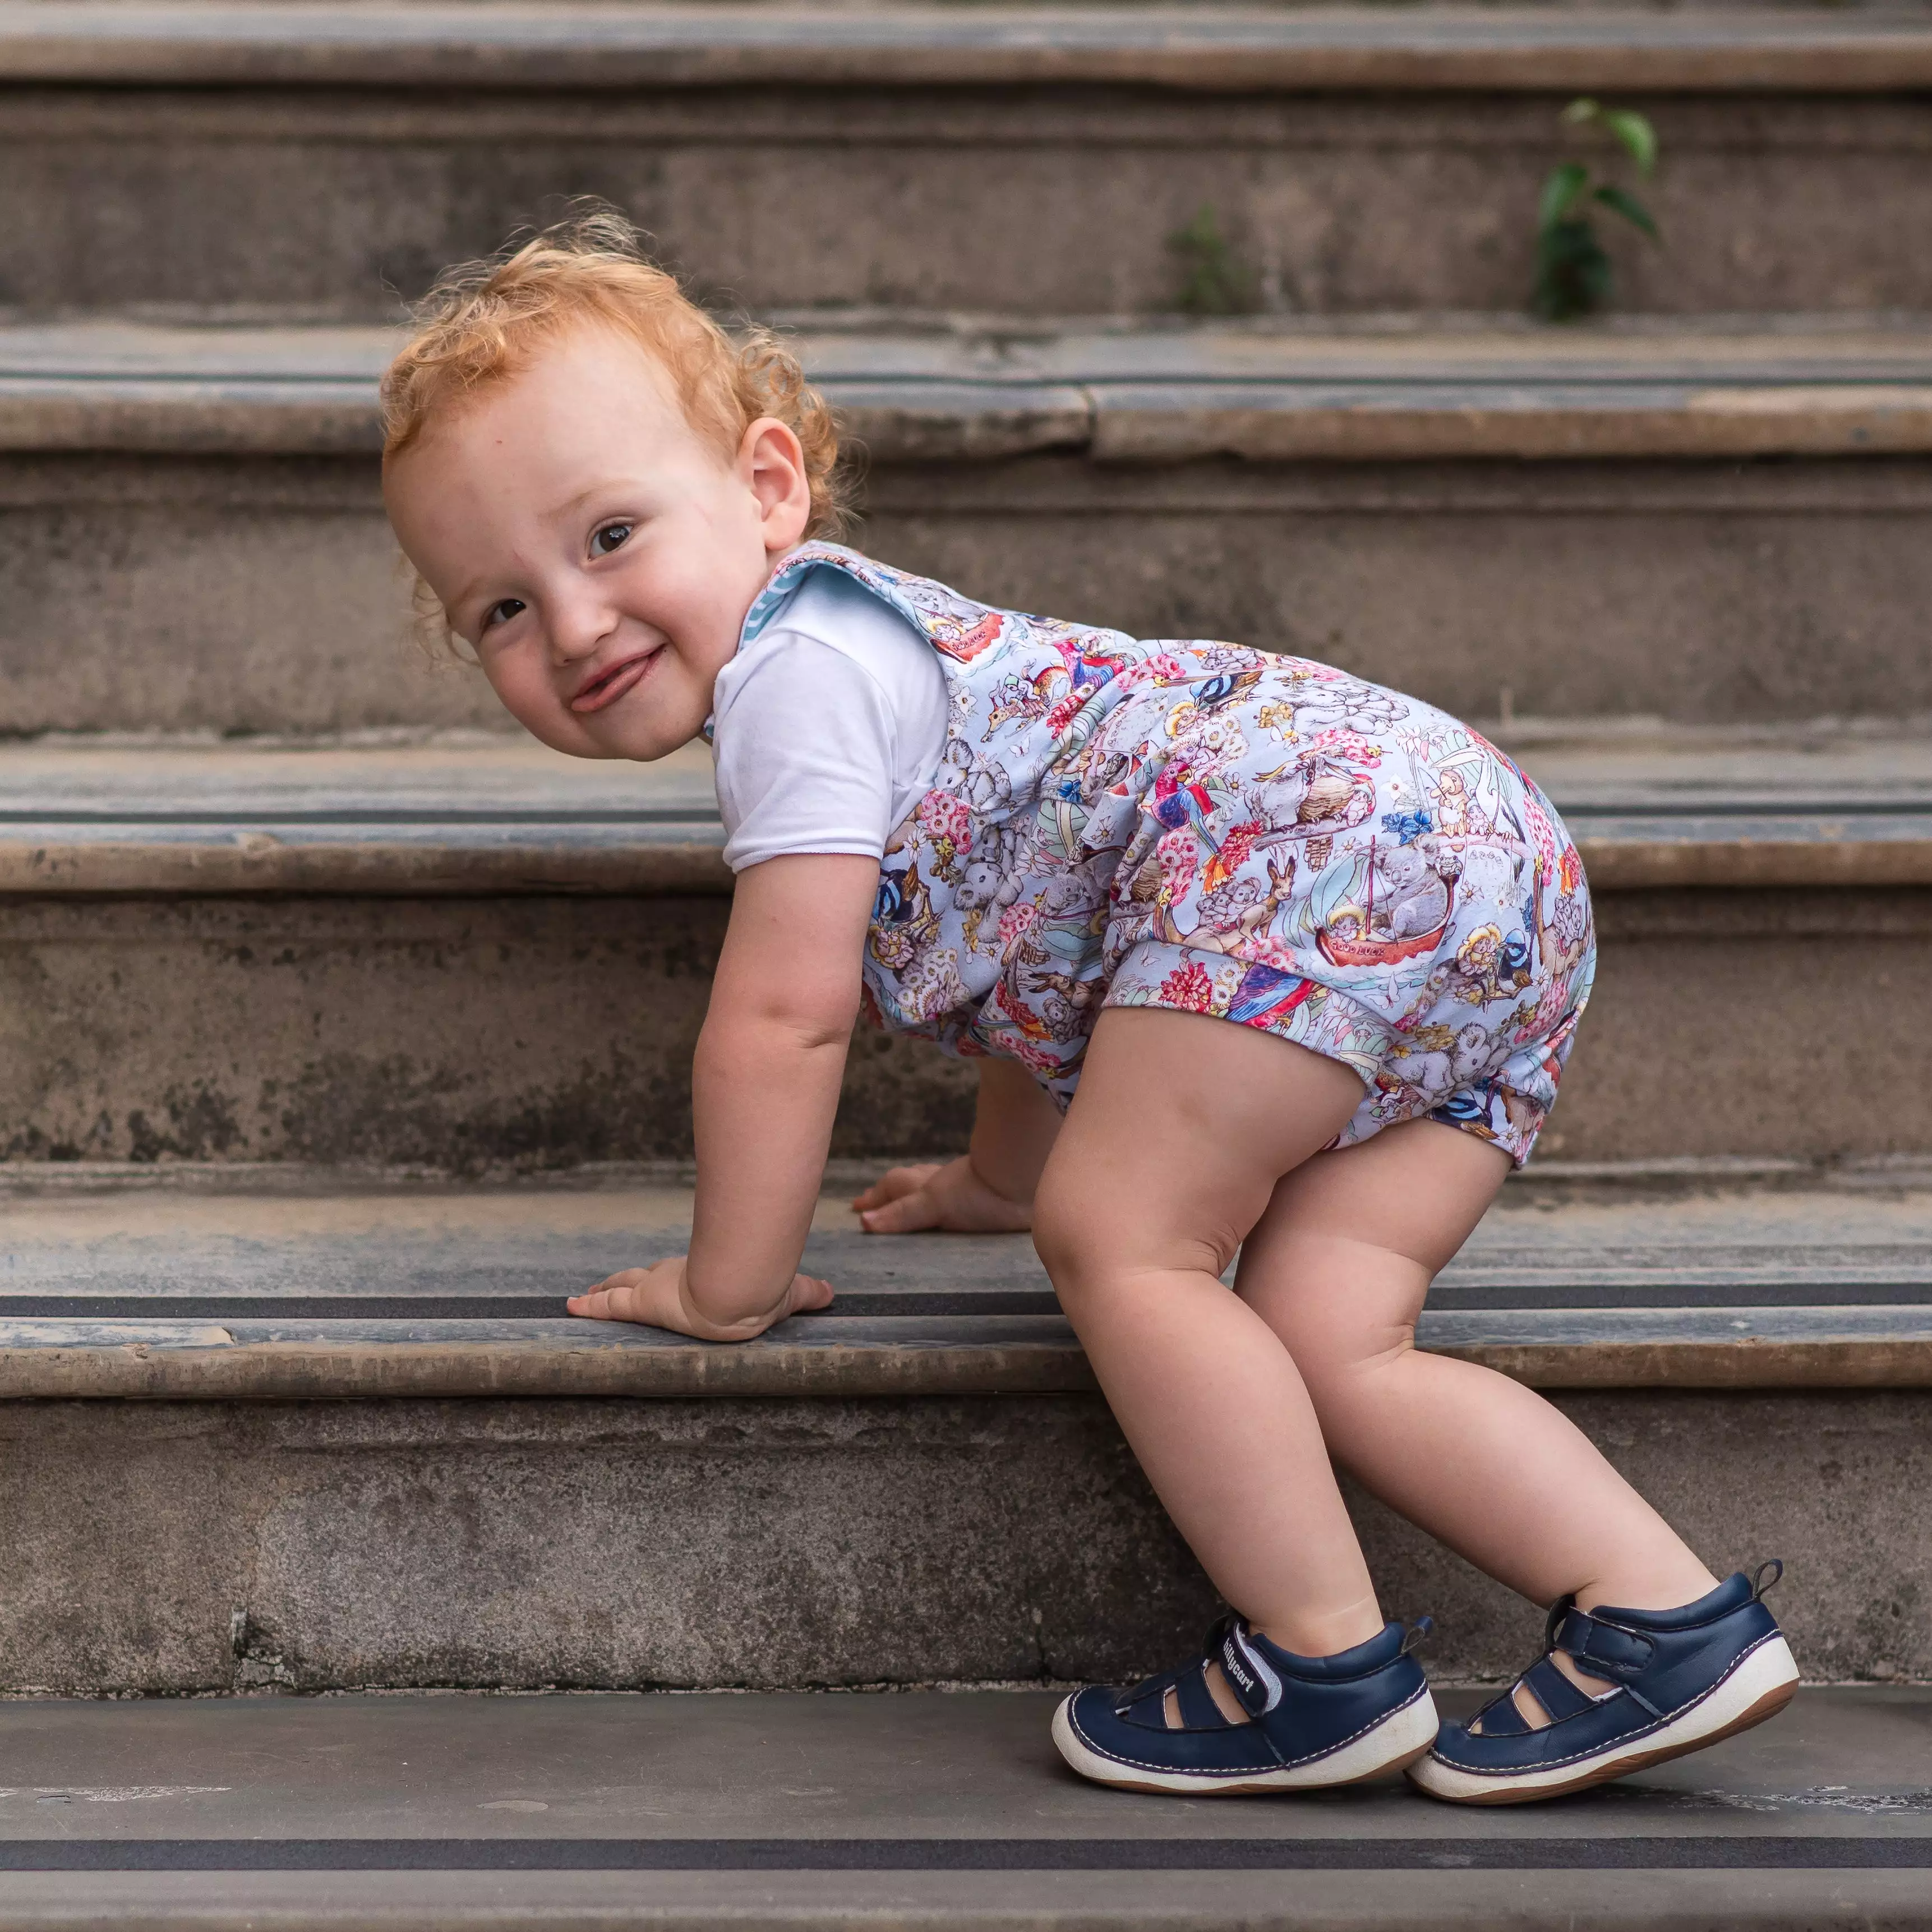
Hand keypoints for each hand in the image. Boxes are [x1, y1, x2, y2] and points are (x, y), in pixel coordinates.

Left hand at [566, 1255, 833, 1341]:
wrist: (739, 1293)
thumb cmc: (761, 1291)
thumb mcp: (787, 1296)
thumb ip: (806, 1294)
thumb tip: (833, 1294)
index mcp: (710, 1281)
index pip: (687, 1277)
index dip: (673, 1279)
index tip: (667, 1279)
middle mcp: (680, 1279)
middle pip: (649, 1278)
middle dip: (634, 1281)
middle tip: (616, 1283)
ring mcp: (657, 1290)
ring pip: (623, 1288)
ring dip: (604, 1292)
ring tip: (584, 1297)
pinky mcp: (641, 1303)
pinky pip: (607, 1305)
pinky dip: (588, 1305)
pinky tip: (569, 1305)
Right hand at [853, 1156, 1033, 1233]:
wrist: (1022, 1181)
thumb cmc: (977, 1191)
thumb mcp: (933, 1204)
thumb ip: (903, 1213)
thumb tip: (864, 1222)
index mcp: (924, 1186)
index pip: (892, 1189)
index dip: (875, 1199)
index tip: (857, 1207)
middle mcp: (941, 1183)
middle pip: (908, 1183)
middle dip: (889, 1193)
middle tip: (872, 1201)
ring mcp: (962, 1188)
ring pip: (931, 1185)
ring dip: (915, 1192)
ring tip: (906, 1199)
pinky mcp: (984, 1199)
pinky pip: (956, 1197)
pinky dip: (945, 1198)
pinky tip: (953, 1205)